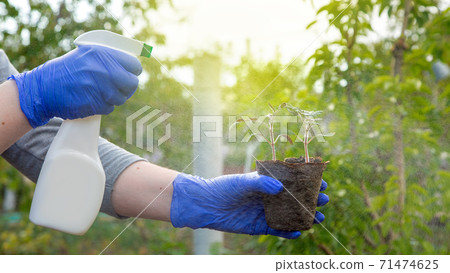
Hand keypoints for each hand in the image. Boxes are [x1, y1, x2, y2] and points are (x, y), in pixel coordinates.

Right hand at [9, 45, 141, 126]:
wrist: (44, 88)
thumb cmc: (66, 71)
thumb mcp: (87, 54)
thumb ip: (108, 59)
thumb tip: (131, 66)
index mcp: (102, 54)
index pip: (134, 65)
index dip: (133, 71)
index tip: (131, 74)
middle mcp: (103, 70)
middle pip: (132, 84)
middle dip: (127, 87)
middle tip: (120, 87)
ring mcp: (100, 88)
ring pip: (122, 97)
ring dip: (114, 97)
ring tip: (101, 92)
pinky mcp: (95, 104)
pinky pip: (110, 107)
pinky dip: (104, 106)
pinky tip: (93, 99)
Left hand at [170, 172, 328, 238]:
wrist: (207, 205)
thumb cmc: (223, 188)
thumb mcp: (241, 182)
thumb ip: (260, 184)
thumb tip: (279, 187)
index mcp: (267, 182)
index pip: (291, 180)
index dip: (307, 180)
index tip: (321, 180)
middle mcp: (269, 196)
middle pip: (295, 198)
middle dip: (311, 199)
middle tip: (324, 200)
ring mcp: (265, 211)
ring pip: (290, 214)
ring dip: (304, 216)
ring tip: (318, 218)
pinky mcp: (260, 226)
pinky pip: (278, 230)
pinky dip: (288, 231)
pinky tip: (298, 232)